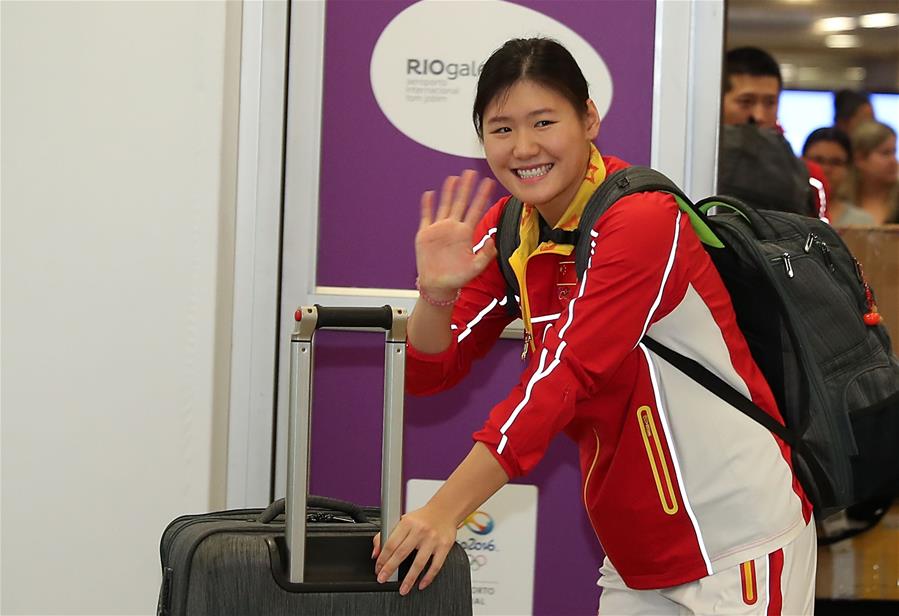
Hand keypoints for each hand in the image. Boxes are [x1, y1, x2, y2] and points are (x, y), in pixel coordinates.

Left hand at [371, 504, 457, 595]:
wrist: (445, 510)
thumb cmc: (423, 517)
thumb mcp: (403, 520)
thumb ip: (387, 535)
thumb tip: (376, 552)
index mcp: (407, 523)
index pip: (391, 543)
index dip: (382, 558)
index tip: (378, 569)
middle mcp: (420, 531)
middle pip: (401, 553)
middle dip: (390, 569)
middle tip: (383, 579)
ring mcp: (432, 539)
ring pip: (419, 563)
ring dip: (409, 579)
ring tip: (403, 589)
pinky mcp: (444, 546)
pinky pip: (435, 566)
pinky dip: (428, 577)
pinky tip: (421, 584)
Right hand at [415, 170, 495, 298]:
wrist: (438, 285)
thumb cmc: (457, 278)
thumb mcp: (475, 268)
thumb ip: (485, 255)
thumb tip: (492, 241)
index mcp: (465, 234)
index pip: (476, 210)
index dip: (482, 196)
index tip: (488, 182)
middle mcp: (453, 228)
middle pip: (461, 202)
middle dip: (467, 187)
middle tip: (471, 172)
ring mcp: (439, 229)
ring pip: (445, 205)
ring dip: (448, 191)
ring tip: (453, 178)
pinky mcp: (426, 234)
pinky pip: (427, 216)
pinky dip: (428, 205)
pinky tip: (430, 194)